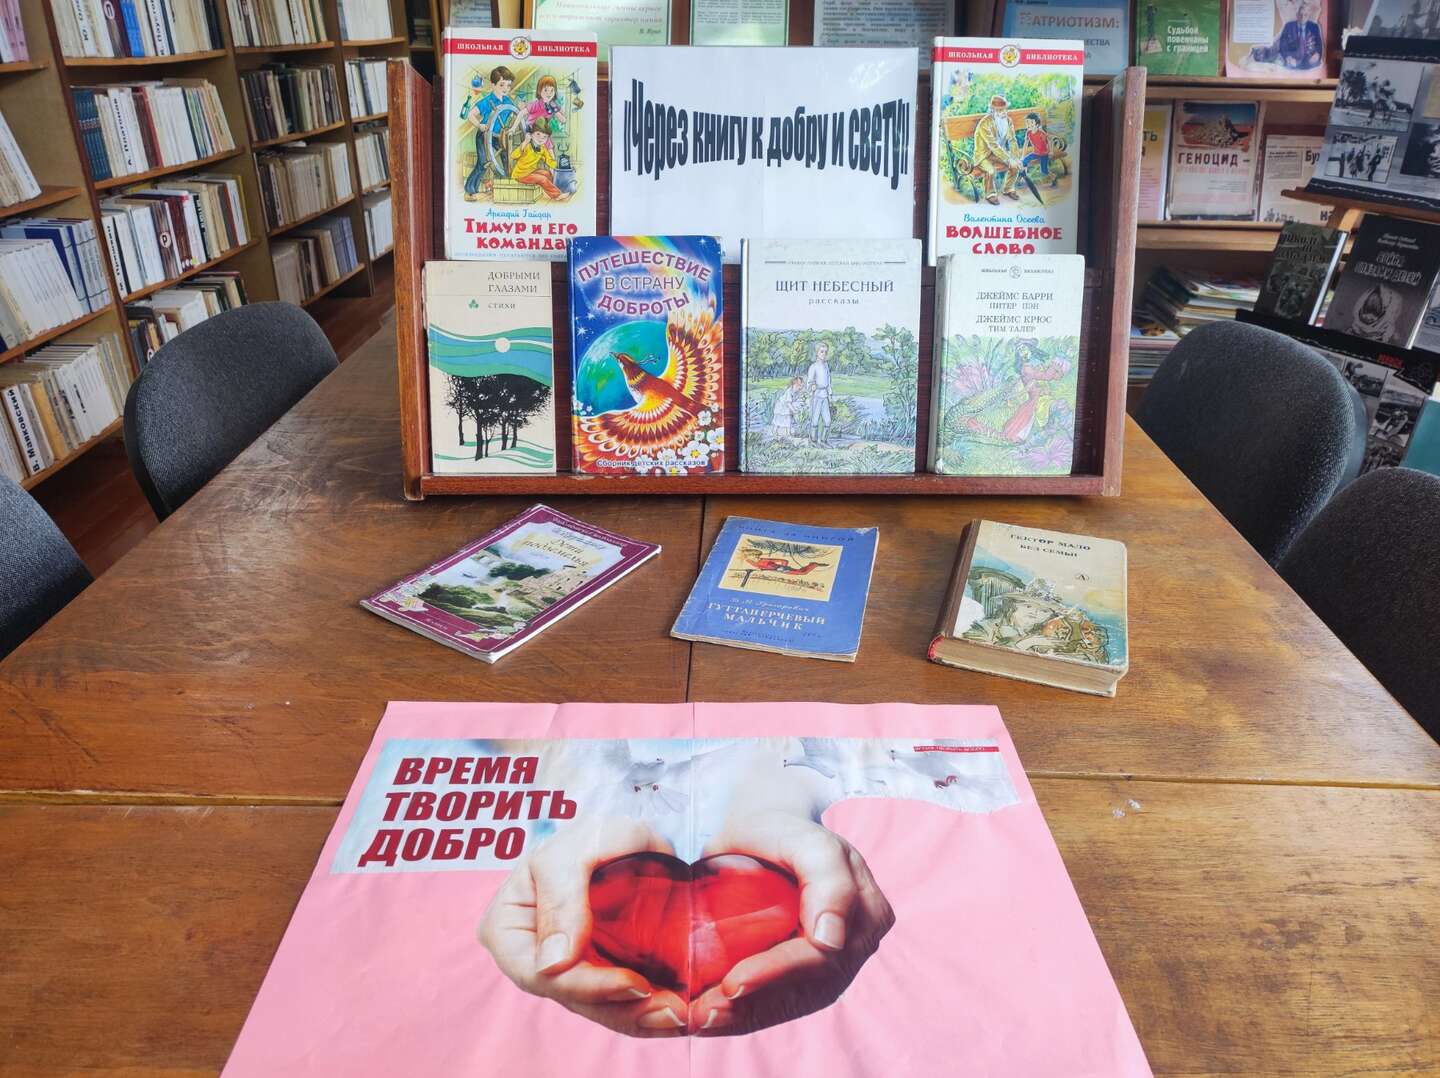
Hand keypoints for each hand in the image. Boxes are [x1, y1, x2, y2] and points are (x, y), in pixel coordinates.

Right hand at [478, 817, 690, 1036]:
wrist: (626, 836)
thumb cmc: (591, 834)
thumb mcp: (574, 851)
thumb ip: (561, 898)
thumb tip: (553, 964)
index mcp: (506, 928)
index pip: (538, 974)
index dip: (586, 985)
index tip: (636, 983)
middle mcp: (530, 957)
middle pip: (571, 998)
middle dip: (620, 1010)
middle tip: (671, 1012)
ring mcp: (564, 969)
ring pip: (595, 1007)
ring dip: (637, 1017)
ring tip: (677, 1014)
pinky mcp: (596, 973)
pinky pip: (615, 1002)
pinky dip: (643, 1010)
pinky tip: (673, 1010)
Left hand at [688, 812, 894, 1035]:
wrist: (762, 831)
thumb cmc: (780, 830)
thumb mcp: (805, 838)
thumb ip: (828, 878)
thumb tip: (831, 941)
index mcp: (867, 911)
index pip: (821, 956)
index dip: (775, 973)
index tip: (730, 984)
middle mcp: (857, 944)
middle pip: (805, 988)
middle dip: (752, 1005)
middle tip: (701, 1015)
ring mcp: (835, 965)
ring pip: (791, 1003)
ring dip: (744, 1018)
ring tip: (699, 1021)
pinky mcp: (808, 978)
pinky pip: (779, 1003)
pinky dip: (744, 1015)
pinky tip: (710, 1018)